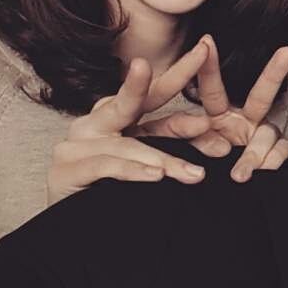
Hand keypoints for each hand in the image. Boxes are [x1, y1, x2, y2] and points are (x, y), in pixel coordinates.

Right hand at [48, 39, 287, 201]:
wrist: (69, 236)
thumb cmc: (111, 197)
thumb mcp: (149, 167)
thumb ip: (174, 149)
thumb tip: (220, 144)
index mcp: (117, 119)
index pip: (154, 96)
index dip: (180, 73)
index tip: (206, 50)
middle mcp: (96, 123)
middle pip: (136, 100)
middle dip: (172, 77)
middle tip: (200, 55)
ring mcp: (77, 143)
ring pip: (129, 143)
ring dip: (165, 157)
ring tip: (195, 173)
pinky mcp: (67, 168)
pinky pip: (107, 165)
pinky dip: (134, 170)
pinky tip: (156, 175)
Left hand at [186, 38, 287, 181]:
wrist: (232, 191)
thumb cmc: (206, 165)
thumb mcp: (186, 149)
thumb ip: (185, 138)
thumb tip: (198, 136)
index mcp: (218, 115)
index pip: (212, 89)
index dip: (209, 67)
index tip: (206, 42)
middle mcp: (243, 121)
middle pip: (261, 95)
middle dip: (274, 72)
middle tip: (286, 52)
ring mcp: (262, 137)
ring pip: (268, 134)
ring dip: (254, 153)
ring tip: (240, 173)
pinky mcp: (278, 154)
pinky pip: (280, 153)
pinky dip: (270, 162)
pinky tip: (264, 170)